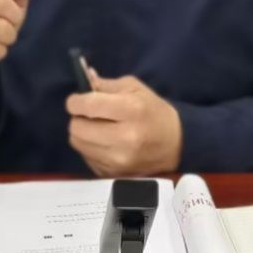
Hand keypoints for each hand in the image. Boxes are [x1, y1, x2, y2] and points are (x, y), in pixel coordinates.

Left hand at [66, 73, 182, 176]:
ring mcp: (118, 160)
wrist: (176, 144)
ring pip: (78, 144)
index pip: (88, 106)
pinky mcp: (114, 173)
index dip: (75, 101)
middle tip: (89, 115)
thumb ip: (106, 85)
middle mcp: (124, 138)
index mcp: (131, 110)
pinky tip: (104, 143)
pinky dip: (90, 148)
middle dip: (79, 118)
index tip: (77, 100)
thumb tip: (85, 79)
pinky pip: (87, 157)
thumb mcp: (135, 89)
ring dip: (82, 134)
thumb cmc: (154, 112)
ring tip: (97, 128)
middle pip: (77, 127)